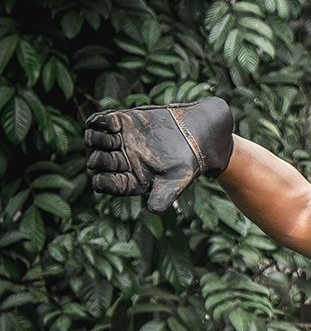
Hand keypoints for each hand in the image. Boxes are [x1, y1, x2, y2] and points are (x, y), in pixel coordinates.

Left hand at [85, 97, 233, 213]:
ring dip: (93, 139)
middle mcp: (123, 161)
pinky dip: (97, 121)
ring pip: (98, 141)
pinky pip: (103, 122)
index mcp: (132, 179)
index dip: (103, 183)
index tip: (99, 181)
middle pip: (101, 162)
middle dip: (97, 160)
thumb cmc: (188, 162)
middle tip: (97, 158)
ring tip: (93, 137)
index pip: (111, 184)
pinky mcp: (124, 122)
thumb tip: (154, 210)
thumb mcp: (178, 181)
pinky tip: (94, 121)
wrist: (197, 134)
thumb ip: (165, 195)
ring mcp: (122, 141)